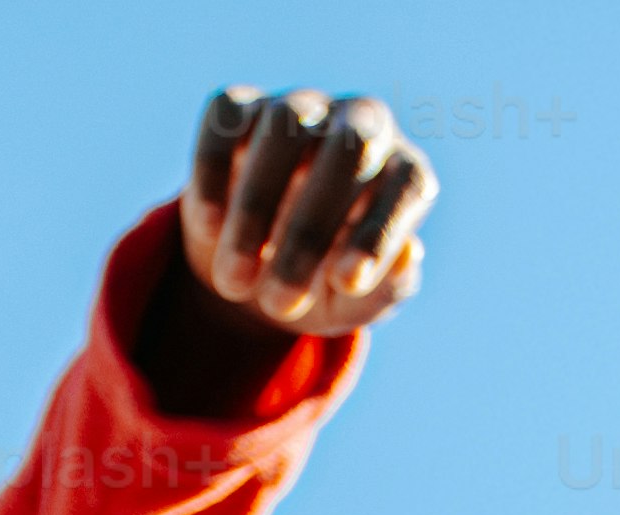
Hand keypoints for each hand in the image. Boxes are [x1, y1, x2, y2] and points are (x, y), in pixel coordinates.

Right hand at [183, 87, 437, 334]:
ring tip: (235, 281)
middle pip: (349, 150)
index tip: (346, 285)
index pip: (406, 185)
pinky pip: (227, 119)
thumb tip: (412, 253)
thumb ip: (390, 287)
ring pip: (285, 128)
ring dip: (257, 207)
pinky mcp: (240, 106)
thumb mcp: (355, 303)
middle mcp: (359, 124)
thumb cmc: (322, 282)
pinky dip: (213, 172)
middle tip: (280, 302)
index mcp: (401, 169)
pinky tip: (207, 228)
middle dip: (311, 231)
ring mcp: (301, 107)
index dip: (379, 233)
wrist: (259, 267)